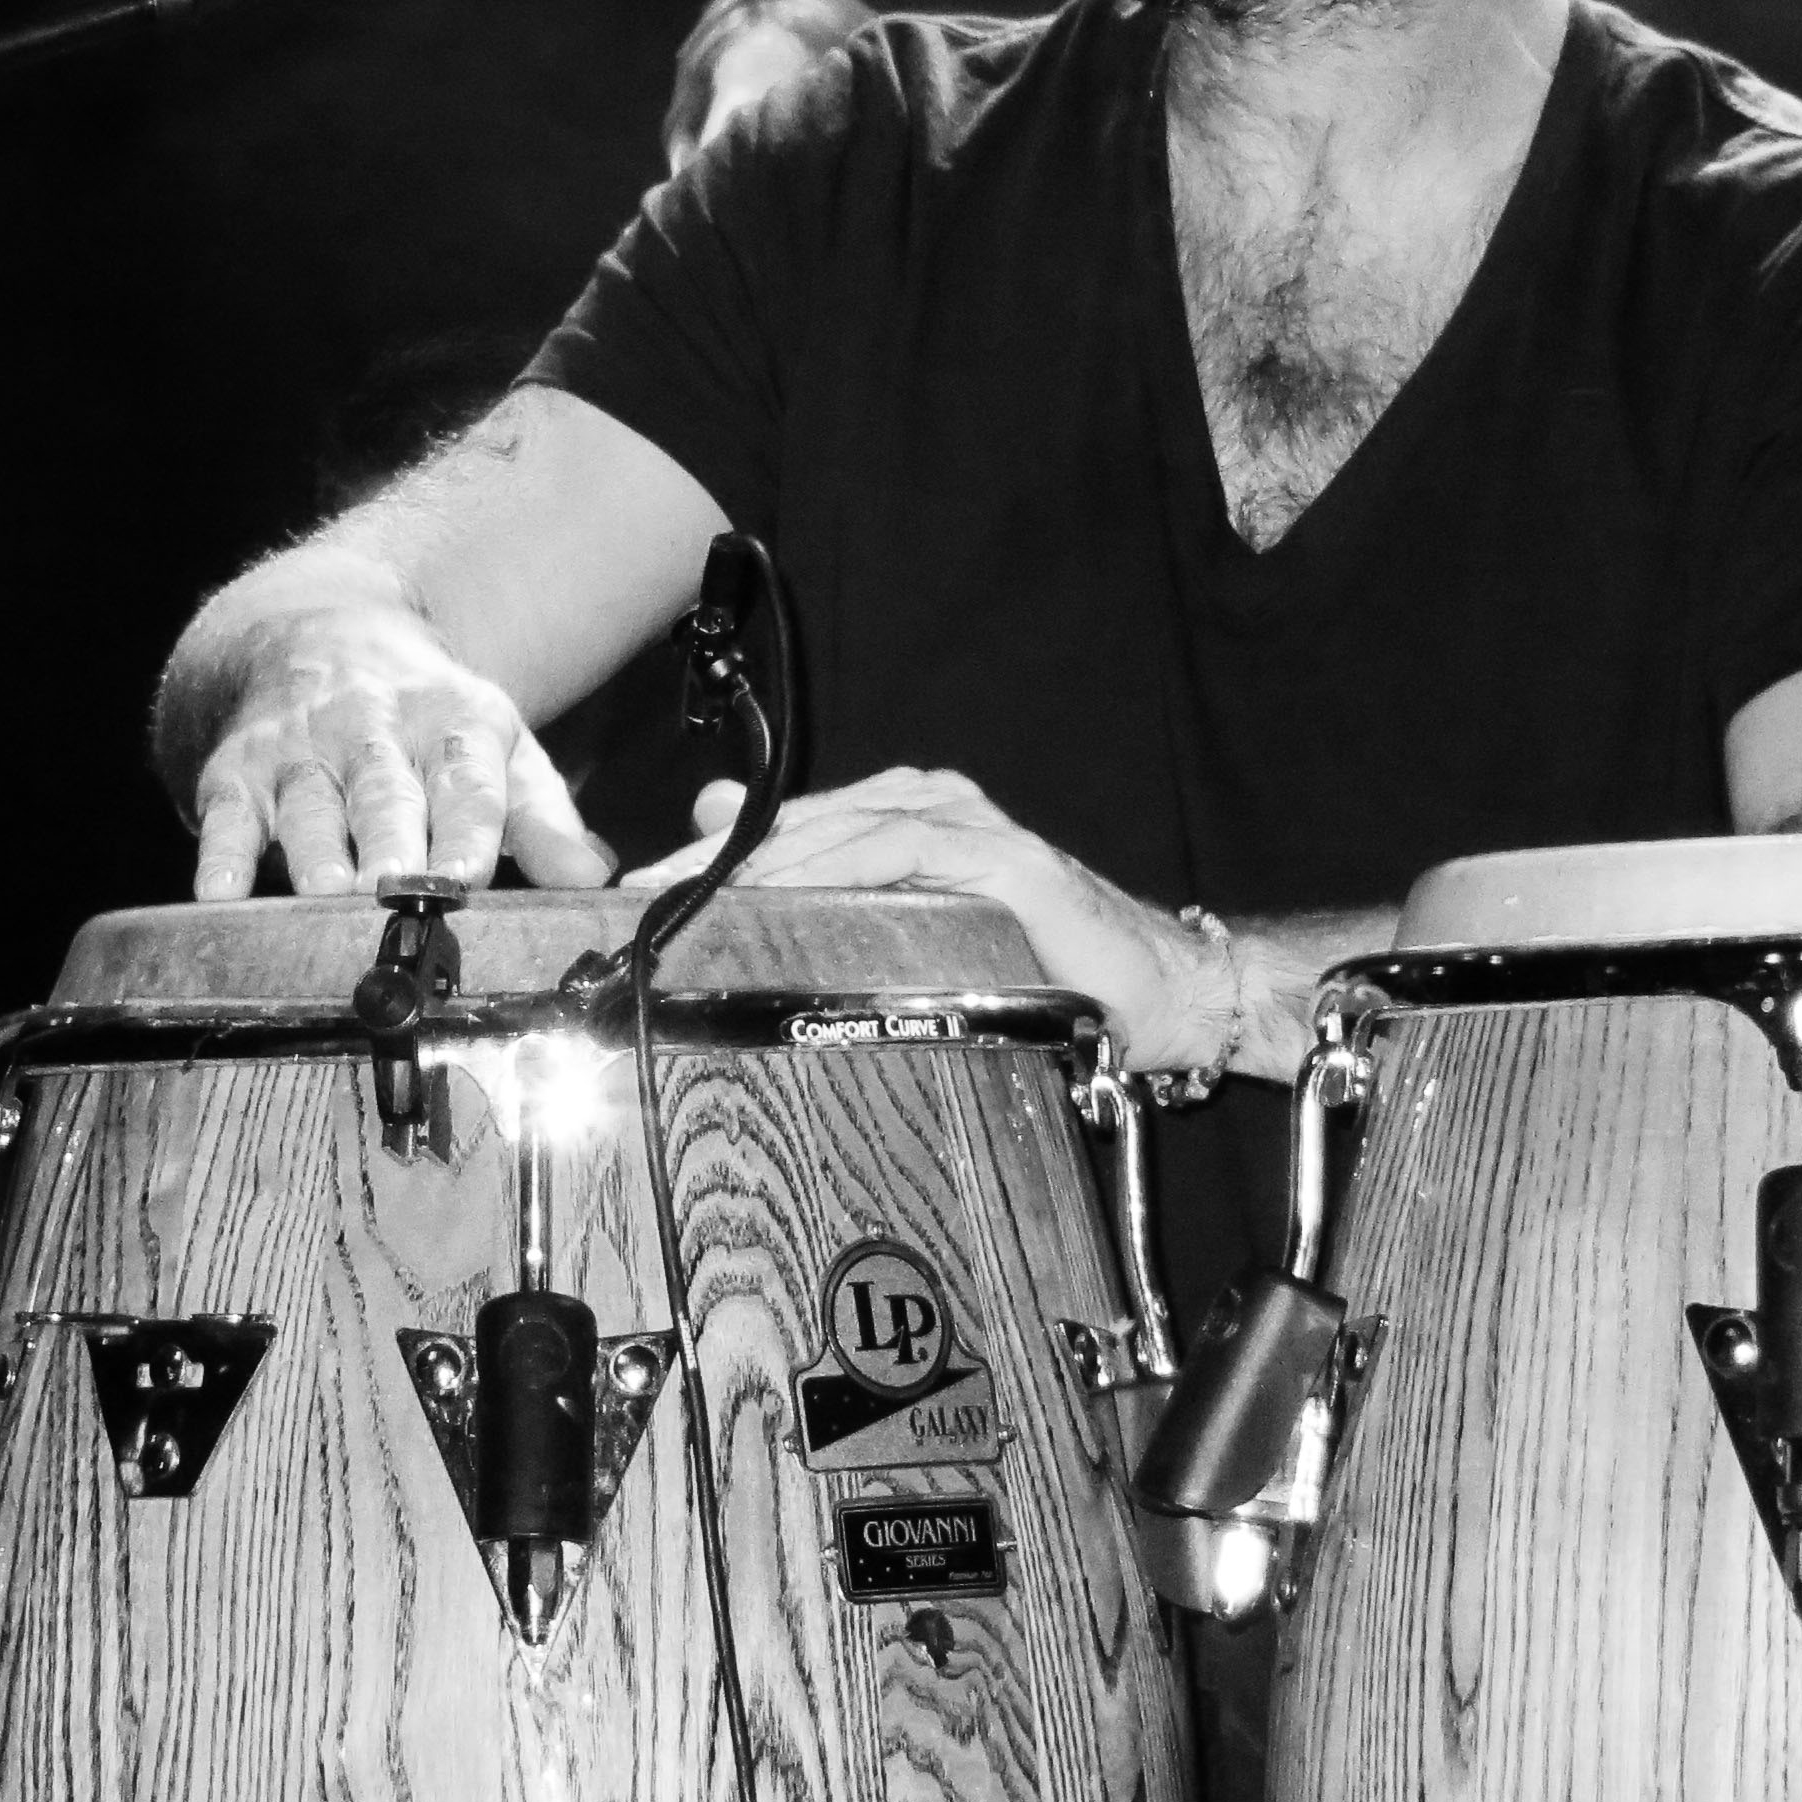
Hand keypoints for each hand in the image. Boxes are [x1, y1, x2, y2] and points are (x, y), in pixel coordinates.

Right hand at [186, 603, 608, 901]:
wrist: (318, 636)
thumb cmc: (422, 720)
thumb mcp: (496, 749)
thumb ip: (541, 819)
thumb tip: (595, 879)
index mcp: (451, 727)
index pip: (467, 781)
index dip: (469, 828)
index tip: (470, 873)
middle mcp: (373, 732)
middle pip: (385, 791)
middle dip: (391, 839)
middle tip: (397, 886)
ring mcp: (301, 751)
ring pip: (309, 803)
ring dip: (315, 848)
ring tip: (326, 888)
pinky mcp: (237, 770)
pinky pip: (226, 814)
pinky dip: (220, 852)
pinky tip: (217, 891)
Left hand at [619, 766, 1233, 1069]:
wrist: (1158, 995)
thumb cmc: (1035, 975)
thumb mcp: (916, 941)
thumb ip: (835, 897)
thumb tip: (730, 849)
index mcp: (907, 818)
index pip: (792, 827)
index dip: (714, 852)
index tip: (642, 887)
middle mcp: (935, 805)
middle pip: (804, 822)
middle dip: (719, 855)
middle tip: (647, 888)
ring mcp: (974, 826)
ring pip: (846, 830)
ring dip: (767, 859)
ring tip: (699, 890)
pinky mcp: (1007, 860)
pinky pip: (909, 853)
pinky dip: (846, 867)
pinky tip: (796, 889)